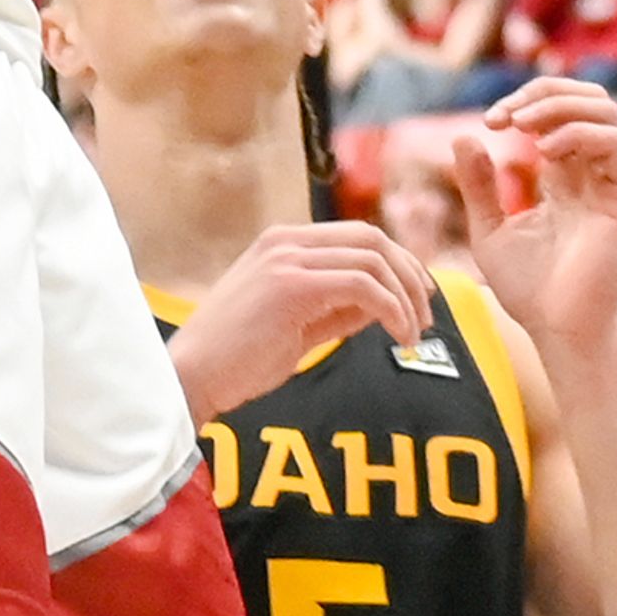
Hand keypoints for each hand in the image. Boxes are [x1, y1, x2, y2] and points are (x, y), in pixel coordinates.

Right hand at [162, 222, 434, 422]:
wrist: (188, 379)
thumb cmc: (236, 361)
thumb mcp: (295, 328)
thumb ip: (336, 310)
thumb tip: (382, 306)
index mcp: (285, 242)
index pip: (358, 236)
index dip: (398, 263)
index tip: (419, 298)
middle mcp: (287, 240)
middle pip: (372, 238)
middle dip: (410, 274)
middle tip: (427, 315)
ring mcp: (287, 258)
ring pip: (372, 258)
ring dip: (405, 295)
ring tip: (414, 334)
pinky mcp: (291, 285)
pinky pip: (362, 285)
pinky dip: (391, 307)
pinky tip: (398, 335)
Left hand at [455, 78, 616, 357]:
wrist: (558, 333)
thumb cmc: (530, 291)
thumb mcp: (491, 230)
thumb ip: (479, 186)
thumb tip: (464, 134)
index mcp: (568, 175)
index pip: (560, 110)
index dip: (525, 102)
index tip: (491, 122)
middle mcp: (595, 172)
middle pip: (587, 97)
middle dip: (544, 92)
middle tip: (506, 115)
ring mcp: (615, 182)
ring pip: (604, 110)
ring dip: (559, 105)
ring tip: (522, 125)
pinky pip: (613, 142)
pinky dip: (577, 133)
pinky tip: (545, 151)